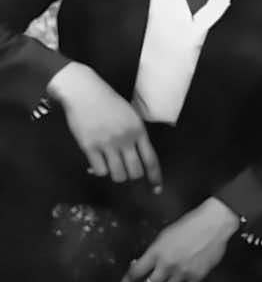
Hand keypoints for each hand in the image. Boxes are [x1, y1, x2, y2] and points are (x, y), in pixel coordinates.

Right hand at [47, 62, 161, 188]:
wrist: (84, 92)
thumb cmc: (108, 102)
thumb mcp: (129, 115)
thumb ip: (135, 135)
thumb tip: (139, 157)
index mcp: (138, 129)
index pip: (151, 159)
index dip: (155, 177)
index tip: (156, 189)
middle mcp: (125, 138)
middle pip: (135, 172)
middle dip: (132, 177)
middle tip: (126, 173)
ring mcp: (108, 143)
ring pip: (118, 175)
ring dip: (117, 175)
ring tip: (112, 166)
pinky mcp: (90, 147)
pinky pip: (100, 171)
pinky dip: (100, 170)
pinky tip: (98, 162)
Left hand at [116, 198, 239, 281]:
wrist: (214, 224)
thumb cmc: (190, 224)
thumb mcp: (167, 234)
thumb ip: (156, 250)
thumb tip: (144, 264)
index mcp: (157, 251)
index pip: (136, 272)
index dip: (127, 281)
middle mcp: (166, 265)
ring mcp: (181, 273)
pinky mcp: (195, 278)